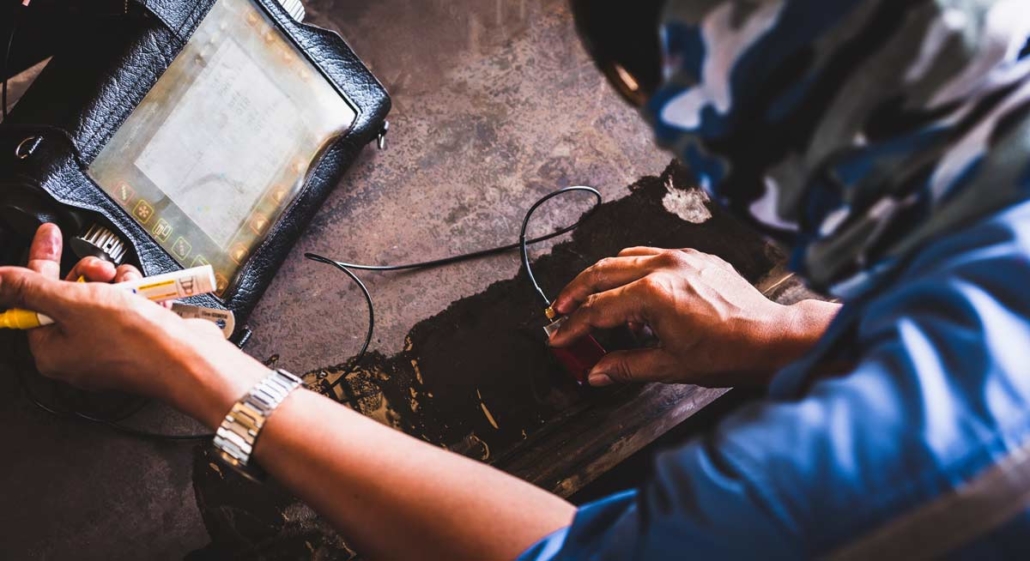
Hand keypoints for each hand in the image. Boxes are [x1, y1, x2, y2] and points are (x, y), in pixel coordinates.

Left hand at [4, 224, 264, 427]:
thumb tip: (1, 279)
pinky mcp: (138, 341)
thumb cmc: (135, 342)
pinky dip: (139, 296)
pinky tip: (149, 296)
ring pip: (104, 299)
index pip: (35, 298)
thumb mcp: (74, 302)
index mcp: (52, 350)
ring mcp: (111, 348)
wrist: (189, 360)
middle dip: (89, 275)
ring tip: (131, 286)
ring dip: (118, 283)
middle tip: (102, 270)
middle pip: (70, 296)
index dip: (43, 263)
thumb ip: (32, 286)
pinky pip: (130, 309)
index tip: (50, 235)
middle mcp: (79, 353)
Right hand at [549, 247, 838, 387]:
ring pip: (624, 257)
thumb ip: (625, 365)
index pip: (598, 309)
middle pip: (601, 273)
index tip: (558, 337)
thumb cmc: (730, 352)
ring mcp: (680, 258)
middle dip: (575, 293)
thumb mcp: (670, 366)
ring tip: (587, 298)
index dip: (572, 326)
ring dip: (600, 277)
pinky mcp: (695, 258)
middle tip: (559, 310)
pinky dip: (631, 270)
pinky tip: (629, 290)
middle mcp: (664, 267)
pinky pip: (651, 255)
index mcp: (654, 294)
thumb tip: (596, 372)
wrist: (772, 339)